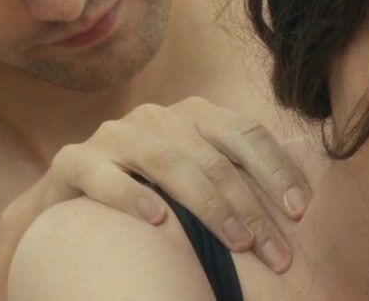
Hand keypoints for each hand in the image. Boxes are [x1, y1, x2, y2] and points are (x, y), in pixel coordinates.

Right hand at [0, 97, 310, 300]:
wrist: (68, 205)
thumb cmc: (150, 196)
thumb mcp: (198, 183)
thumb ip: (235, 181)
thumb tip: (297, 207)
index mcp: (192, 116)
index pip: (245, 133)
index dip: (276, 170)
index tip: (300, 212)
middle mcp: (155, 117)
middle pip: (213, 157)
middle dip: (250, 207)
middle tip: (273, 252)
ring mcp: (112, 136)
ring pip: (167, 161)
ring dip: (206, 204)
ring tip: (234, 241)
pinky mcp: (72, 161)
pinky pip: (103, 174)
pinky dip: (131, 195)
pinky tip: (157, 220)